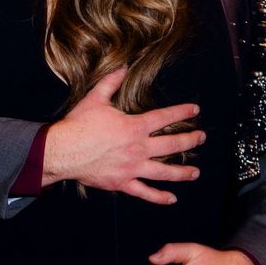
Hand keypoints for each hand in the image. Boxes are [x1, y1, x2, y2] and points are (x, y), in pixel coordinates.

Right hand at [43, 68, 203, 203]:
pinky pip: (145, 191)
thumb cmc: (79, 125)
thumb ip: (111, 82)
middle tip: (201, 138)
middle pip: (172, 144)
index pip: (164, 117)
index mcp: (134, 126)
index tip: (195, 110)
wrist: (64, 150)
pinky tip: (172, 198)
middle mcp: (138, 148)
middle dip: (190, 141)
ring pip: (164, 171)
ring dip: (183, 172)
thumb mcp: (96, 98)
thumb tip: (122, 66)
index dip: (182, 112)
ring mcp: (132, 167)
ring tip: (196, 173)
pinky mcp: (122, 182)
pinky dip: (159, 196)